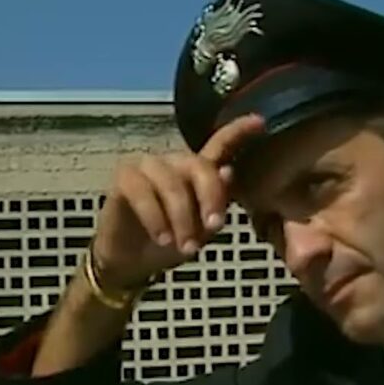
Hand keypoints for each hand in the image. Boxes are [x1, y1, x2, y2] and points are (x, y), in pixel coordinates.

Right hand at [91, 114, 264, 289]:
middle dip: (210, 198)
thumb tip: (228, 171)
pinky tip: (162, 238)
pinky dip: (156, 219)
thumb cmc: (170, 242)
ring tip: (185, 247)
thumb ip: (216, 204)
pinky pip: (143, 193)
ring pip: (172, 184)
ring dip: (182, 218)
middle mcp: (173, 162)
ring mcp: (147, 166)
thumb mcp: (202, 230)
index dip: (238, 131)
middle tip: (213, 228)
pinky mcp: (124, 177)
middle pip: (198, 166)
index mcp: (197, 172)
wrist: (131, 262)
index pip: (219, 145)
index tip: (259, 122)